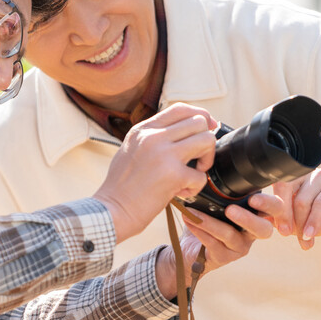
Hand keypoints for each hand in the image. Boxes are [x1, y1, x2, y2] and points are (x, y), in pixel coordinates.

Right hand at [94, 104, 216, 240]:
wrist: (111, 211)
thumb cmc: (121, 187)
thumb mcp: (131, 150)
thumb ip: (152, 138)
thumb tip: (180, 134)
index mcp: (143, 129)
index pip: (180, 109)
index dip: (201, 116)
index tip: (208, 128)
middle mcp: (153, 137)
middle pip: (199, 122)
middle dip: (206, 141)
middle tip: (198, 160)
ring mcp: (164, 154)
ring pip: (207, 140)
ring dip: (207, 160)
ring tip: (193, 173)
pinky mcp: (173, 175)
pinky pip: (201, 176)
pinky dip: (196, 187)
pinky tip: (181, 193)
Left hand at [154, 192, 285, 298]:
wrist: (190, 246)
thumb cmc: (208, 218)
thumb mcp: (217, 201)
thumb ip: (224, 189)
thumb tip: (214, 162)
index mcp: (257, 214)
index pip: (274, 209)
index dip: (269, 205)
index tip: (254, 199)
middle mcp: (253, 232)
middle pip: (263, 229)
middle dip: (248, 219)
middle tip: (230, 210)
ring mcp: (240, 247)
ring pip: (230, 235)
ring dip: (210, 222)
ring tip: (194, 212)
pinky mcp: (225, 257)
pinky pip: (213, 244)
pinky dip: (199, 231)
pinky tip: (190, 221)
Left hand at [272, 169, 320, 249]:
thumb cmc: (318, 217)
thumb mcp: (295, 220)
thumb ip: (278, 218)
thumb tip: (259, 220)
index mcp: (291, 177)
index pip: (275, 186)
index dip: (270, 205)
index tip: (266, 224)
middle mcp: (305, 173)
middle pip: (286, 189)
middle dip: (284, 214)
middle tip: (283, 233)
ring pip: (302, 200)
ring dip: (301, 224)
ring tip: (303, 241)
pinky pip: (320, 204)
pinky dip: (314, 221)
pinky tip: (310, 234)